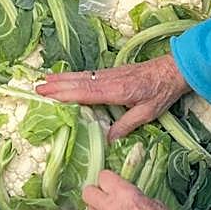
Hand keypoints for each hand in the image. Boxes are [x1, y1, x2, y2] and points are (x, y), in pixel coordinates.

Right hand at [36, 54, 189, 140]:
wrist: (173, 69)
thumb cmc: (162, 92)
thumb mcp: (148, 112)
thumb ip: (126, 125)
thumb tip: (107, 140)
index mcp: (116, 91)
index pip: (86, 93)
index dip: (65, 94)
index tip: (48, 94)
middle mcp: (109, 80)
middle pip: (78, 82)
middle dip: (57, 85)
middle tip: (37, 88)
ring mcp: (110, 74)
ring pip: (81, 76)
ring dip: (62, 78)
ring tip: (44, 80)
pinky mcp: (112, 71)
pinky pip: (88, 74)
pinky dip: (74, 75)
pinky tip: (66, 78)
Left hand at [83, 170, 177, 209]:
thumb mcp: (155, 203)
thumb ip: (137, 198)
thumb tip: (134, 199)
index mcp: (122, 193)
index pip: (103, 177)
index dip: (108, 180)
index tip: (112, 183)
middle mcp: (109, 209)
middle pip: (88, 193)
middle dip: (95, 194)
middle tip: (104, 198)